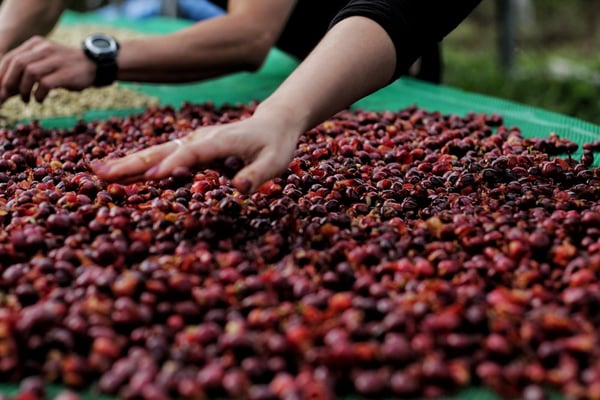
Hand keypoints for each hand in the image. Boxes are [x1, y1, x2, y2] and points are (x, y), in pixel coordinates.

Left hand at [0, 36, 95, 102]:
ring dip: (23, 89)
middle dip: (9, 82)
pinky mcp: (66, 73)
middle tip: (7, 96)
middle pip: (17, 64)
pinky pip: (45, 84)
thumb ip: (26, 71)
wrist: (94, 66)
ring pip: (29, 72)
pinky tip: (40, 99)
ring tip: (25, 99)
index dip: (1, 75)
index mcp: (36, 44)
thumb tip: (5, 90)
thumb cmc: (66, 68)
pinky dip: (38, 94)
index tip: (0, 90)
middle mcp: (44, 49)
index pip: (11, 57)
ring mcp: (56, 60)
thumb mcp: (45, 62)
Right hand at [92, 113, 300, 193]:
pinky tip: (121, 175)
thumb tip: (239, 189)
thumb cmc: (275, 144)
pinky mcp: (190, 148)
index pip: (195, 154)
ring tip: (99, 173)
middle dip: (135, 163)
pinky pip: (162, 156)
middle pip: (164, 151)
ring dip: (129, 163)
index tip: (153, 176)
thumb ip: (258, 174)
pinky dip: (140, 164)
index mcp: (221, 141)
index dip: (175, 164)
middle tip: (104, 174)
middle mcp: (201, 139)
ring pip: (157, 152)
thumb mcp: (275, 161)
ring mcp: (193, 142)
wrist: (272, 123)